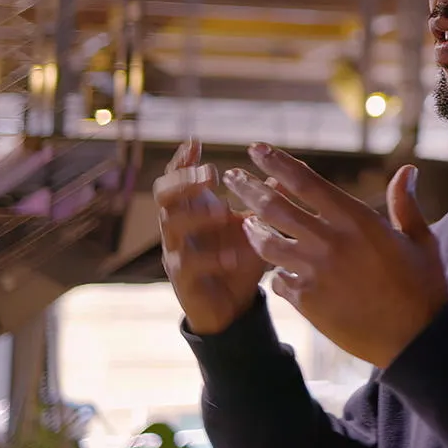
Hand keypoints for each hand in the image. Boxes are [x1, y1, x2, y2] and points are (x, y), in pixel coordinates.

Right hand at [154, 139, 267, 334]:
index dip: (183, 159)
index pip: (178, 177)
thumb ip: (265, 201)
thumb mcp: (255, 226)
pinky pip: (187, 264)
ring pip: (171, 225)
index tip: (195, 141)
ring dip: (197, 214)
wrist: (232, 306)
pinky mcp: (183, 280)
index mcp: (194, 208)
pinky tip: (231, 256)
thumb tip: (283, 172)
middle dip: (184, 180)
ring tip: (224, 212)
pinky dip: (210, 257)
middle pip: (163, 194)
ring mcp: (177, 252)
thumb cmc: (240, 258)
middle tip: (210, 173)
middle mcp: (180, 226)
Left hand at [223, 143, 447, 368]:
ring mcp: (315, 272)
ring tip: (243, 222)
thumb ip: (405, 203)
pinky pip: (278, 280)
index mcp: (356, 220)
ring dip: (252, 230)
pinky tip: (274, 269)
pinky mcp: (308, 302)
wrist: (416, 339)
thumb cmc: (423, 285)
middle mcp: (330, 241)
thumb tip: (407, 170)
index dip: (278, 163)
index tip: (258, 149)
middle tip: (230, 177)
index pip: (306, 182)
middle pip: (275, 208)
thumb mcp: (419, 239)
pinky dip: (275, 272)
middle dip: (248, 188)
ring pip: (268, 244)